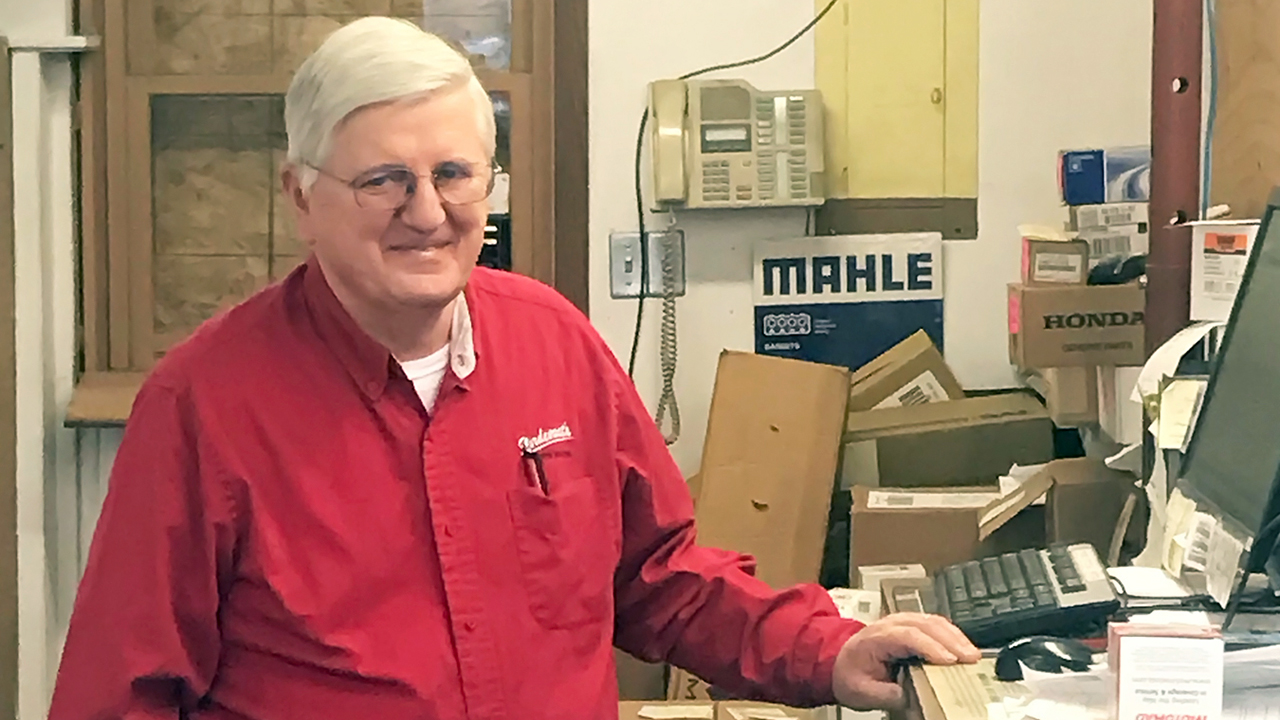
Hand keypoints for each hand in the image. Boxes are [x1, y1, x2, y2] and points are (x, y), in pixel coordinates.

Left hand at [831, 613, 979, 710]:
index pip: (907, 636)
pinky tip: (963, 646)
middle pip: (925, 624)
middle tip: (971, 658)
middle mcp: (890, 624)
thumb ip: (887, 694)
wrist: (839, 662)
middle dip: (951, 640)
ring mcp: (901, 621)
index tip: (949, 660)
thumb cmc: (851, 675)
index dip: (930, 646)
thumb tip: (911, 697)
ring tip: (972, 654)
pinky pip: (934, 624)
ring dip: (955, 636)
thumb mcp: (862, 691)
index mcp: (876, 638)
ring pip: (932, 621)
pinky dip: (951, 634)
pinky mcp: (911, 625)